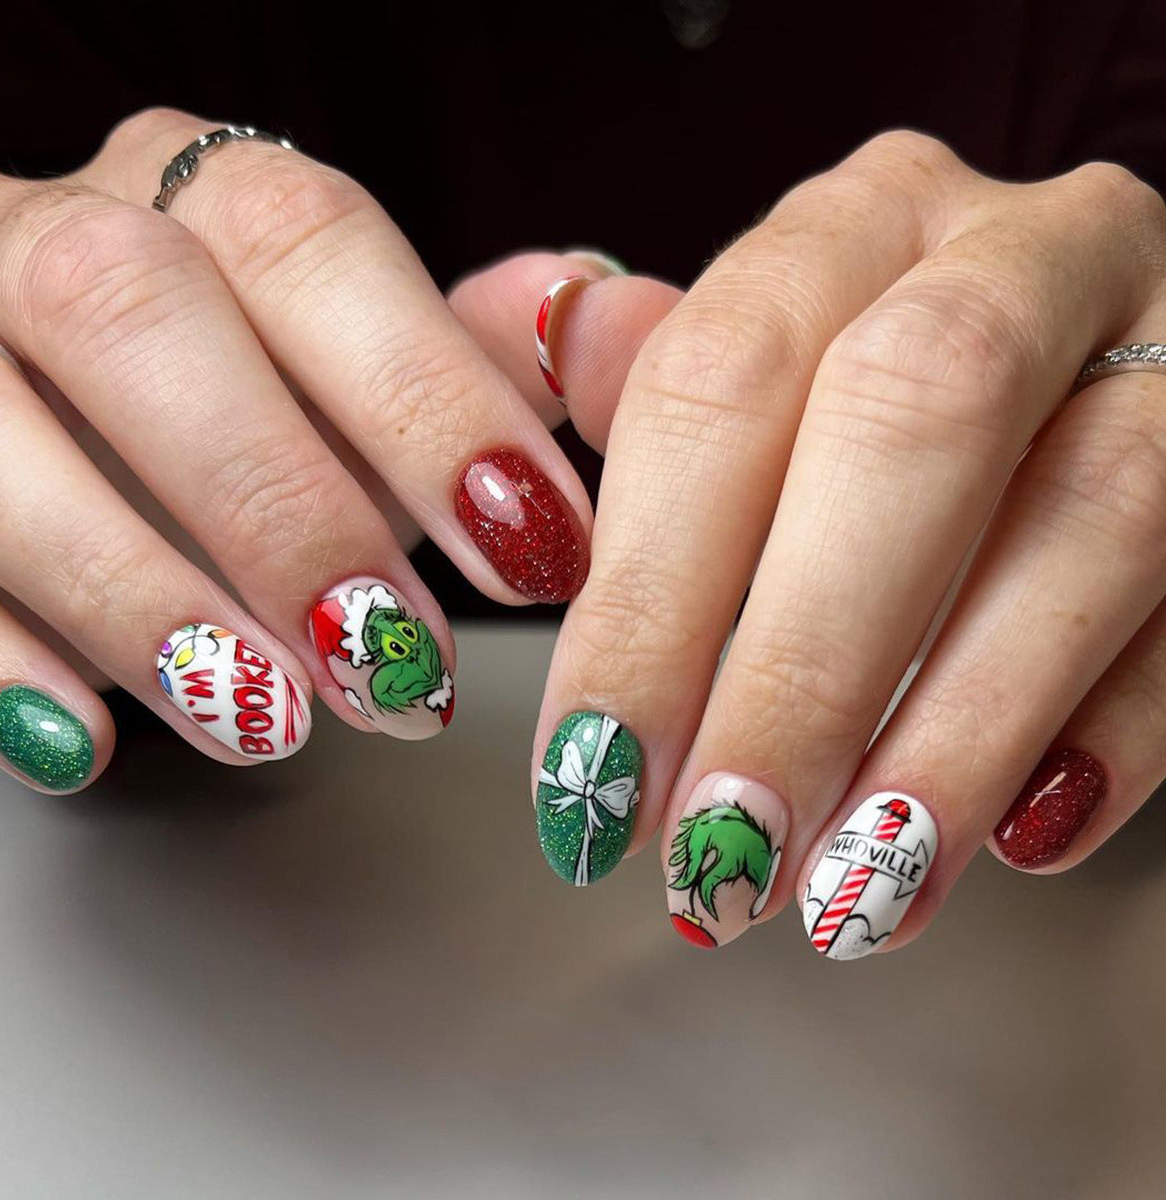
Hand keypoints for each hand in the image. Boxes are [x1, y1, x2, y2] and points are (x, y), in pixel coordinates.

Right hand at [0, 107, 595, 791]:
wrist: (69, 414)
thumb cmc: (260, 402)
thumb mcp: (375, 369)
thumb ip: (479, 349)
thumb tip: (601, 315)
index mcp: (204, 196)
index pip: (313, 243)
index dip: (428, 399)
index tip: (532, 551)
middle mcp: (49, 234)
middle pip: (133, 313)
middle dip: (280, 506)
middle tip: (396, 667)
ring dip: (139, 594)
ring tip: (268, 719)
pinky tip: (84, 740)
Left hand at [454, 131, 1165, 955]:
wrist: (1075, 373)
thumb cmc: (860, 403)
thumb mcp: (741, 372)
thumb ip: (633, 393)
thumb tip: (510, 442)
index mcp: (848, 228)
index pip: (716, 386)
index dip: (644, 595)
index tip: (592, 772)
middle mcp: (1014, 252)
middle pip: (905, 427)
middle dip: (800, 667)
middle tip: (722, 848)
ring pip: (1087, 517)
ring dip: (953, 730)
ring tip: (853, 888)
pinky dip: (1119, 729)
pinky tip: (1020, 837)